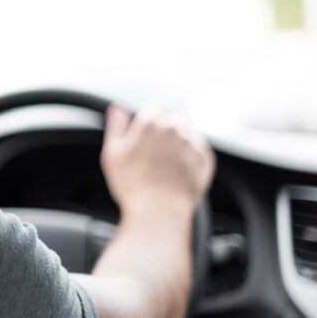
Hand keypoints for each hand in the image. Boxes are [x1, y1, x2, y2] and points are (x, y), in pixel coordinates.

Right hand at [100, 104, 214, 215]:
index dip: (154, 117)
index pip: (159, 106)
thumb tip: (117, 110)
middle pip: (176, 119)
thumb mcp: (112, 154)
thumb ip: (116, 127)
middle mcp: (175, 129)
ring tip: (168, 163)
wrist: (158, 211)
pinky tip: (180, 171)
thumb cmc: (132, 185)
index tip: (150, 131)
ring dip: (182, 142)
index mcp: (151, 123)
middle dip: (168, 130)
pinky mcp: (204, 160)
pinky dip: (192, 157)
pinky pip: (200, 151)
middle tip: (156, 152)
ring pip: (190, 133)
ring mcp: (192, 144)